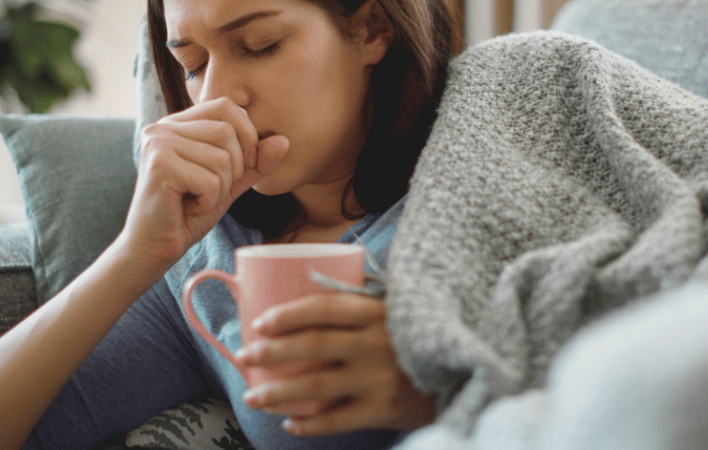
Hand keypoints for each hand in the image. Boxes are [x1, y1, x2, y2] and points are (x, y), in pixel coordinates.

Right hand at [121, 98, 288, 272]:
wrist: (154, 247)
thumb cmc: (189, 212)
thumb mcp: (230, 182)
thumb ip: (255, 162)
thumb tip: (284, 141)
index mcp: (178, 124)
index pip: (227, 107)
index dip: (246, 135)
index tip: (238, 166)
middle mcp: (163, 127)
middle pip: (228, 132)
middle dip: (233, 169)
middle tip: (209, 190)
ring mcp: (158, 143)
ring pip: (222, 158)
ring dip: (220, 189)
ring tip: (196, 199)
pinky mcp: (159, 165)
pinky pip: (210, 181)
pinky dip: (208, 201)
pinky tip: (187, 208)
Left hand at [237, 293, 435, 435]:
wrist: (463, 372)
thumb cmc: (420, 335)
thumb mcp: (397, 308)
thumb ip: (363, 300)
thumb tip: (311, 284)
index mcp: (378, 312)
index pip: (324, 307)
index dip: (288, 314)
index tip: (260, 322)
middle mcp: (377, 343)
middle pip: (312, 346)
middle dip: (271, 352)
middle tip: (244, 356)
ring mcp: (379, 378)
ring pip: (317, 386)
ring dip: (278, 393)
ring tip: (253, 396)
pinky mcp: (384, 410)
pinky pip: (337, 420)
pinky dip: (309, 424)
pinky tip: (290, 423)